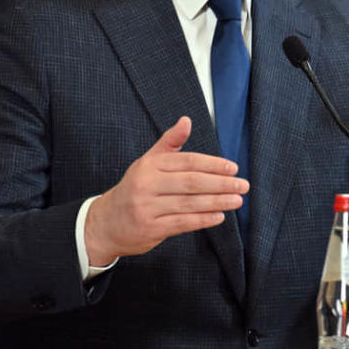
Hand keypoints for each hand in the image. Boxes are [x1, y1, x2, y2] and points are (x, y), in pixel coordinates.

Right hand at [84, 116, 246, 264]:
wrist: (105, 223)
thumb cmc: (134, 189)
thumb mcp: (148, 162)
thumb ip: (170, 142)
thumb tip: (187, 120)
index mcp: (150, 165)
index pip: (187, 162)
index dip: (213, 164)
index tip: (233, 168)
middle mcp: (147, 184)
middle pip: (191, 182)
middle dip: (220, 184)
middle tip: (242, 185)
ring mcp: (147, 207)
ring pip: (189, 203)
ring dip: (217, 202)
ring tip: (236, 200)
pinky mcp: (150, 228)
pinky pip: (182, 222)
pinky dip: (203, 220)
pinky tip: (219, 216)